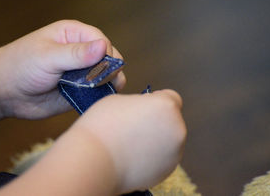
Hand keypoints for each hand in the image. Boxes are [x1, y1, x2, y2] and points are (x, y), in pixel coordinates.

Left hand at [0, 20, 125, 118]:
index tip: (101, 68)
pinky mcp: (78, 91)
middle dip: (109, 71)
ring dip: (107, 85)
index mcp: (73, 34)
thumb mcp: (48, 56)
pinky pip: (96, 93)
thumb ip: (76, 54)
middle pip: (108, 59)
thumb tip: (103, 46)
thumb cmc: (20, 65)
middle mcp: (80, 52)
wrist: (3, 92)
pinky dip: (99, 97)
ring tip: (100, 92)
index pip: (102, 41)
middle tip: (103, 83)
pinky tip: (96, 100)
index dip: (106, 54)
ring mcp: (80, 72)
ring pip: (105, 77)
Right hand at [70, 89, 185, 192]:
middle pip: (171, 120)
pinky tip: (131, 155)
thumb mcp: (119, 99)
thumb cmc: (102, 126)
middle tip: (133, 125)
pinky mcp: (166, 171)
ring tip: (129, 142)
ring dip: (155, 139)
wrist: (93, 160)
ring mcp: (174, 153)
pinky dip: (150, 156)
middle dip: (156, 121)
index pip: (171, 98)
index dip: (156, 100)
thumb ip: (139, 102)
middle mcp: (176, 129)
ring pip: (168, 140)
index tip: (144, 105)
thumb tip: (143, 110)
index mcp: (166, 106)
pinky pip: (161, 158)